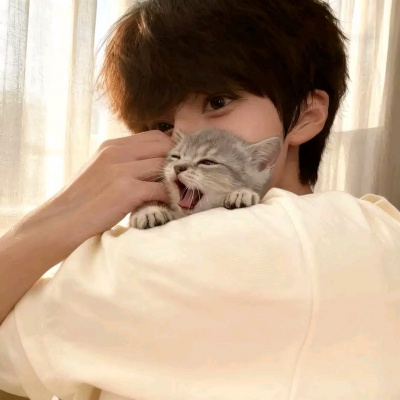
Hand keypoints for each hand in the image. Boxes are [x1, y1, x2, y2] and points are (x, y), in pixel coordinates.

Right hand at [40, 130, 173, 239]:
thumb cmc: (83, 201)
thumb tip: (154, 168)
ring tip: (182, 192)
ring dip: (176, 180)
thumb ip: (124, 163)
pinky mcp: (126, 190)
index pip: (155, 136)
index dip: (172, 149)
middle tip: (185, 178)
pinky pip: (161, 188)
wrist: (61, 222)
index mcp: (112, 146)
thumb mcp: (101, 171)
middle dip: (178, 162)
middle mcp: (117, 152)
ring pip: (165, 166)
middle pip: (164, 146)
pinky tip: (172, 205)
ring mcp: (121, 169)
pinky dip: (170, 197)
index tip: (179, 164)